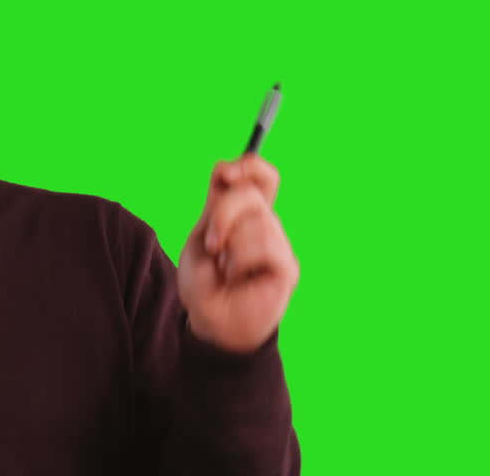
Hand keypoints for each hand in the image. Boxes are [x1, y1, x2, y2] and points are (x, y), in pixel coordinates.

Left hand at [177, 154, 299, 353]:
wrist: (209, 324)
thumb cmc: (206, 284)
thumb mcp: (202, 235)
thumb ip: (217, 203)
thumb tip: (227, 167)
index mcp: (249, 215)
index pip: (263, 176)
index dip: (249, 166)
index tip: (225, 174)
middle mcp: (268, 226)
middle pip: (252, 193)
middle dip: (222, 213)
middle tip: (211, 244)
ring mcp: (280, 246)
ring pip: (258, 220)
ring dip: (230, 244)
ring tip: (225, 268)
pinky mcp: (287, 268)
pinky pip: (266, 245)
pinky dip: (241, 259)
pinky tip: (237, 277)